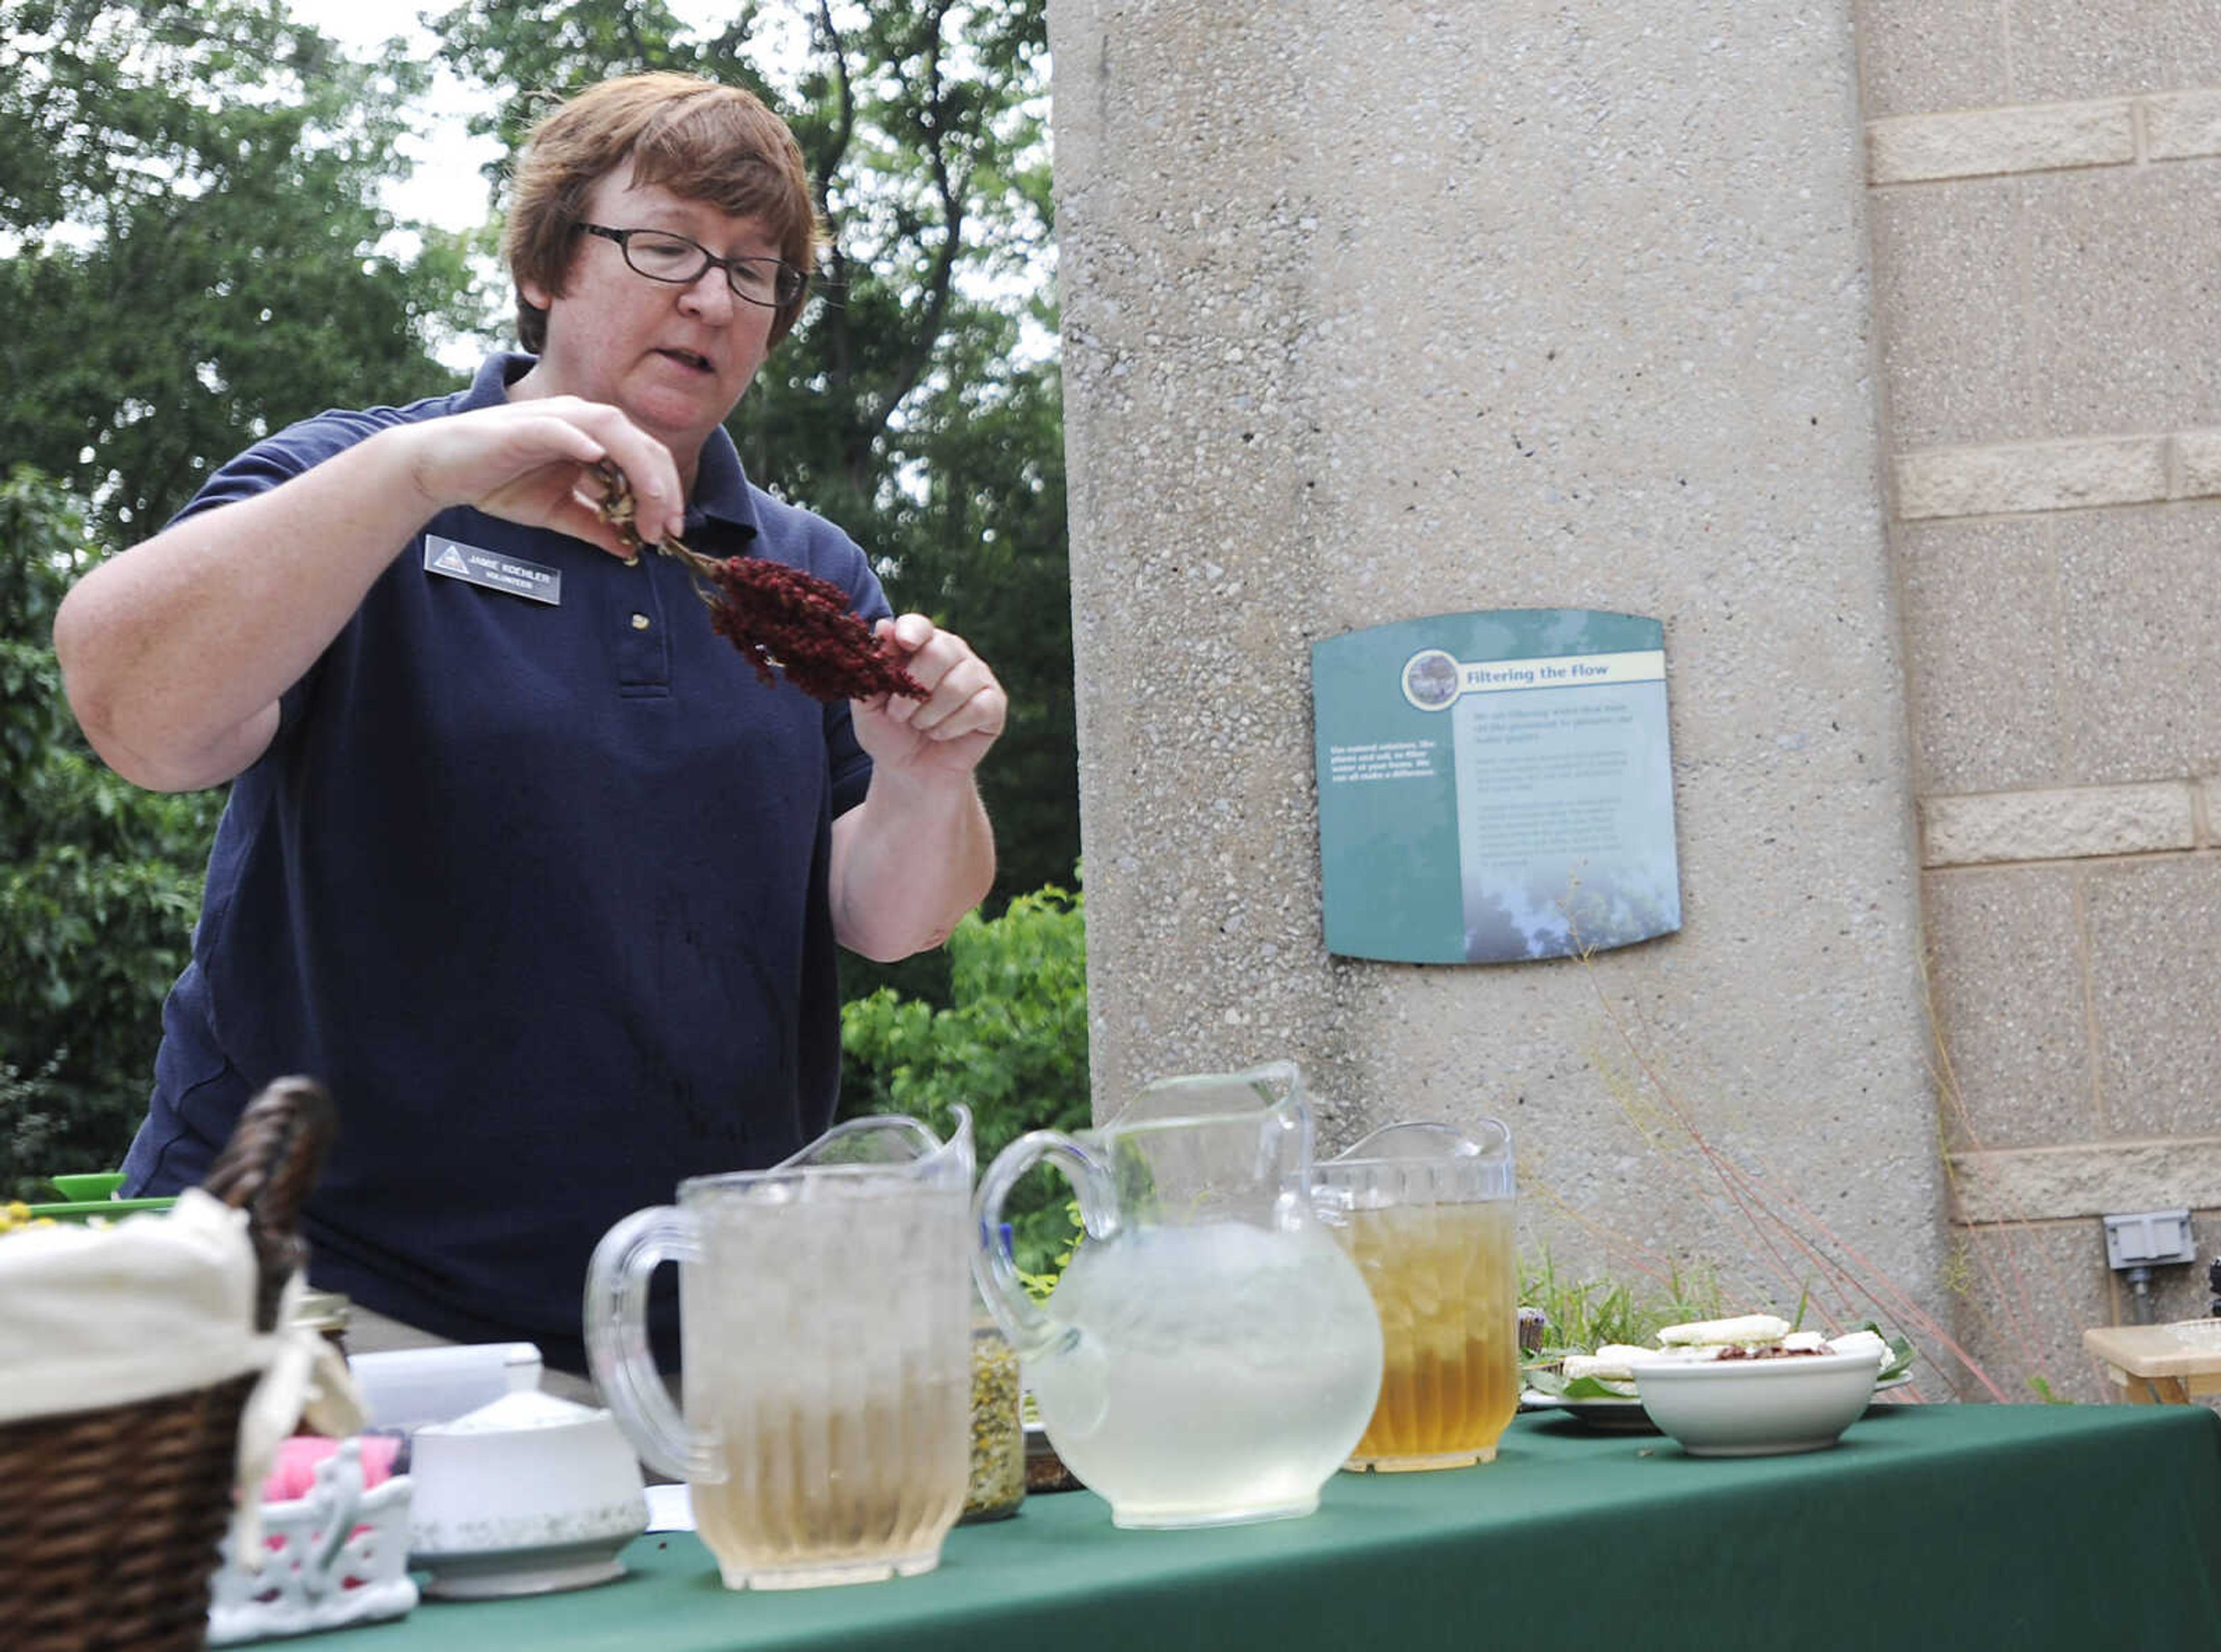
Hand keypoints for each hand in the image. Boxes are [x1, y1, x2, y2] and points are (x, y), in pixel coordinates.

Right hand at [397, 397, 687, 557]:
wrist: (442, 470)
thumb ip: (595, 526)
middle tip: (666, 529)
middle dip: (663, 487)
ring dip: (638, 467)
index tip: (671, 532)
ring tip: (650, 503)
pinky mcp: (525, 425)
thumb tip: (630, 548)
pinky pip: (559, 427)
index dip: (667, 493)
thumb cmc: (498, 482)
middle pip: (641, 443)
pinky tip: (598, 458)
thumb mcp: (557, 512)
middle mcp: (581, 420)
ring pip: (612, 429)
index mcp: (593, 438)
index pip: (646, 457)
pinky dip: (581, 439)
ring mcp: (554, 418)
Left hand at [851, 615, 1005, 776]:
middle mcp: (953, 654)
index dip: (912, 631)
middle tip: (898, 714)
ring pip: (958, 683)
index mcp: (921, 645)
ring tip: (920, 726)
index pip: (919, 626)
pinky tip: (940, 734)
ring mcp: (977, 677)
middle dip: (915, 686)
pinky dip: (952, 726)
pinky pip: (978, 707)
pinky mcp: (994, 704)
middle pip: (940, 651)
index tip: (904, 643)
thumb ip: (874, 667)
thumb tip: (884, 625)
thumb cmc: (889, 732)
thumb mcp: (870, 703)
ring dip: (930, 713)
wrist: (910, 771)